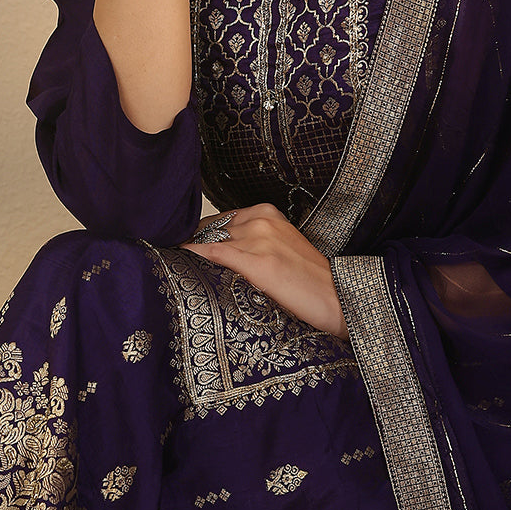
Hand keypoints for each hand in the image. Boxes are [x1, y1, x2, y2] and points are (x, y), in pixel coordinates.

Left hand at [181, 203, 347, 336]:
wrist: (337, 297)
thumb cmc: (310, 278)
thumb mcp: (280, 246)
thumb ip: (253, 240)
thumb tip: (219, 248)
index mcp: (268, 212)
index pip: (220, 218)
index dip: (199, 232)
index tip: (183, 242)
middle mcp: (262, 220)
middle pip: (211, 227)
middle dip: (193, 240)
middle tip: (173, 251)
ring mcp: (259, 239)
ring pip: (210, 238)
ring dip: (191, 249)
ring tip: (173, 259)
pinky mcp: (257, 261)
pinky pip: (215, 252)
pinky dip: (195, 254)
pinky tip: (182, 258)